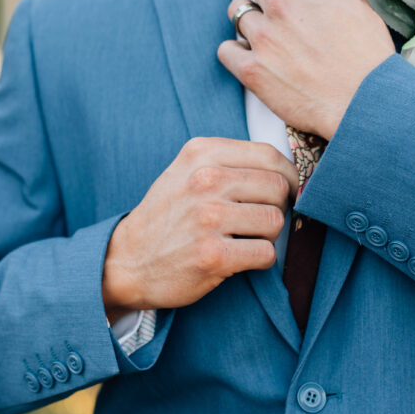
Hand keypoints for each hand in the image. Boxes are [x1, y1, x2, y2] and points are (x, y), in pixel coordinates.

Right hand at [102, 137, 298, 321]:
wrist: (126, 260)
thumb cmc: (167, 215)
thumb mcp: (187, 170)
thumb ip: (230, 161)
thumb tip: (288, 169)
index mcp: (201, 153)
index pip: (270, 155)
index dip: (287, 176)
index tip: (284, 191)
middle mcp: (205, 180)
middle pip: (277, 188)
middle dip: (276, 207)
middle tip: (258, 221)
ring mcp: (208, 218)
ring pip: (275, 221)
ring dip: (267, 236)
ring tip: (243, 238)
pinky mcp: (213, 255)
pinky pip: (266, 254)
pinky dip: (260, 260)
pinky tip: (239, 258)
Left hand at [218, 0, 394, 139]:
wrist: (365, 106)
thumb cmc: (371, 61)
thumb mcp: (368, 12)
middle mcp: (284, 3)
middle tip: (263, 4)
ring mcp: (265, 36)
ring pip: (236, 11)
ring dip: (247, 21)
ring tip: (262, 36)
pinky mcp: (252, 69)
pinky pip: (226, 49)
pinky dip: (235, 53)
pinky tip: (252, 59)